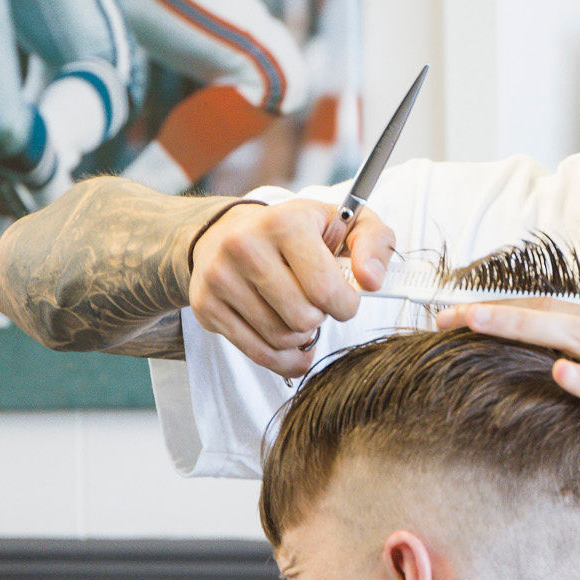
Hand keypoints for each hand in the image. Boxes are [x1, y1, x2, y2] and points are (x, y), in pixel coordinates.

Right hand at [189, 199, 393, 377]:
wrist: (226, 232)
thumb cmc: (295, 231)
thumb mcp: (344, 222)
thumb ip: (374, 243)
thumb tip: (371, 281)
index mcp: (285, 222)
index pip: (325, 289)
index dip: (345, 304)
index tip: (344, 298)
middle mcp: (245, 245)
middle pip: (303, 318)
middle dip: (320, 317)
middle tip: (314, 301)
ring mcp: (220, 277)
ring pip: (280, 339)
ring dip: (300, 335)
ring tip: (297, 312)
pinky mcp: (205, 305)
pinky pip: (257, 353)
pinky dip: (282, 357)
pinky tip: (290, 344)